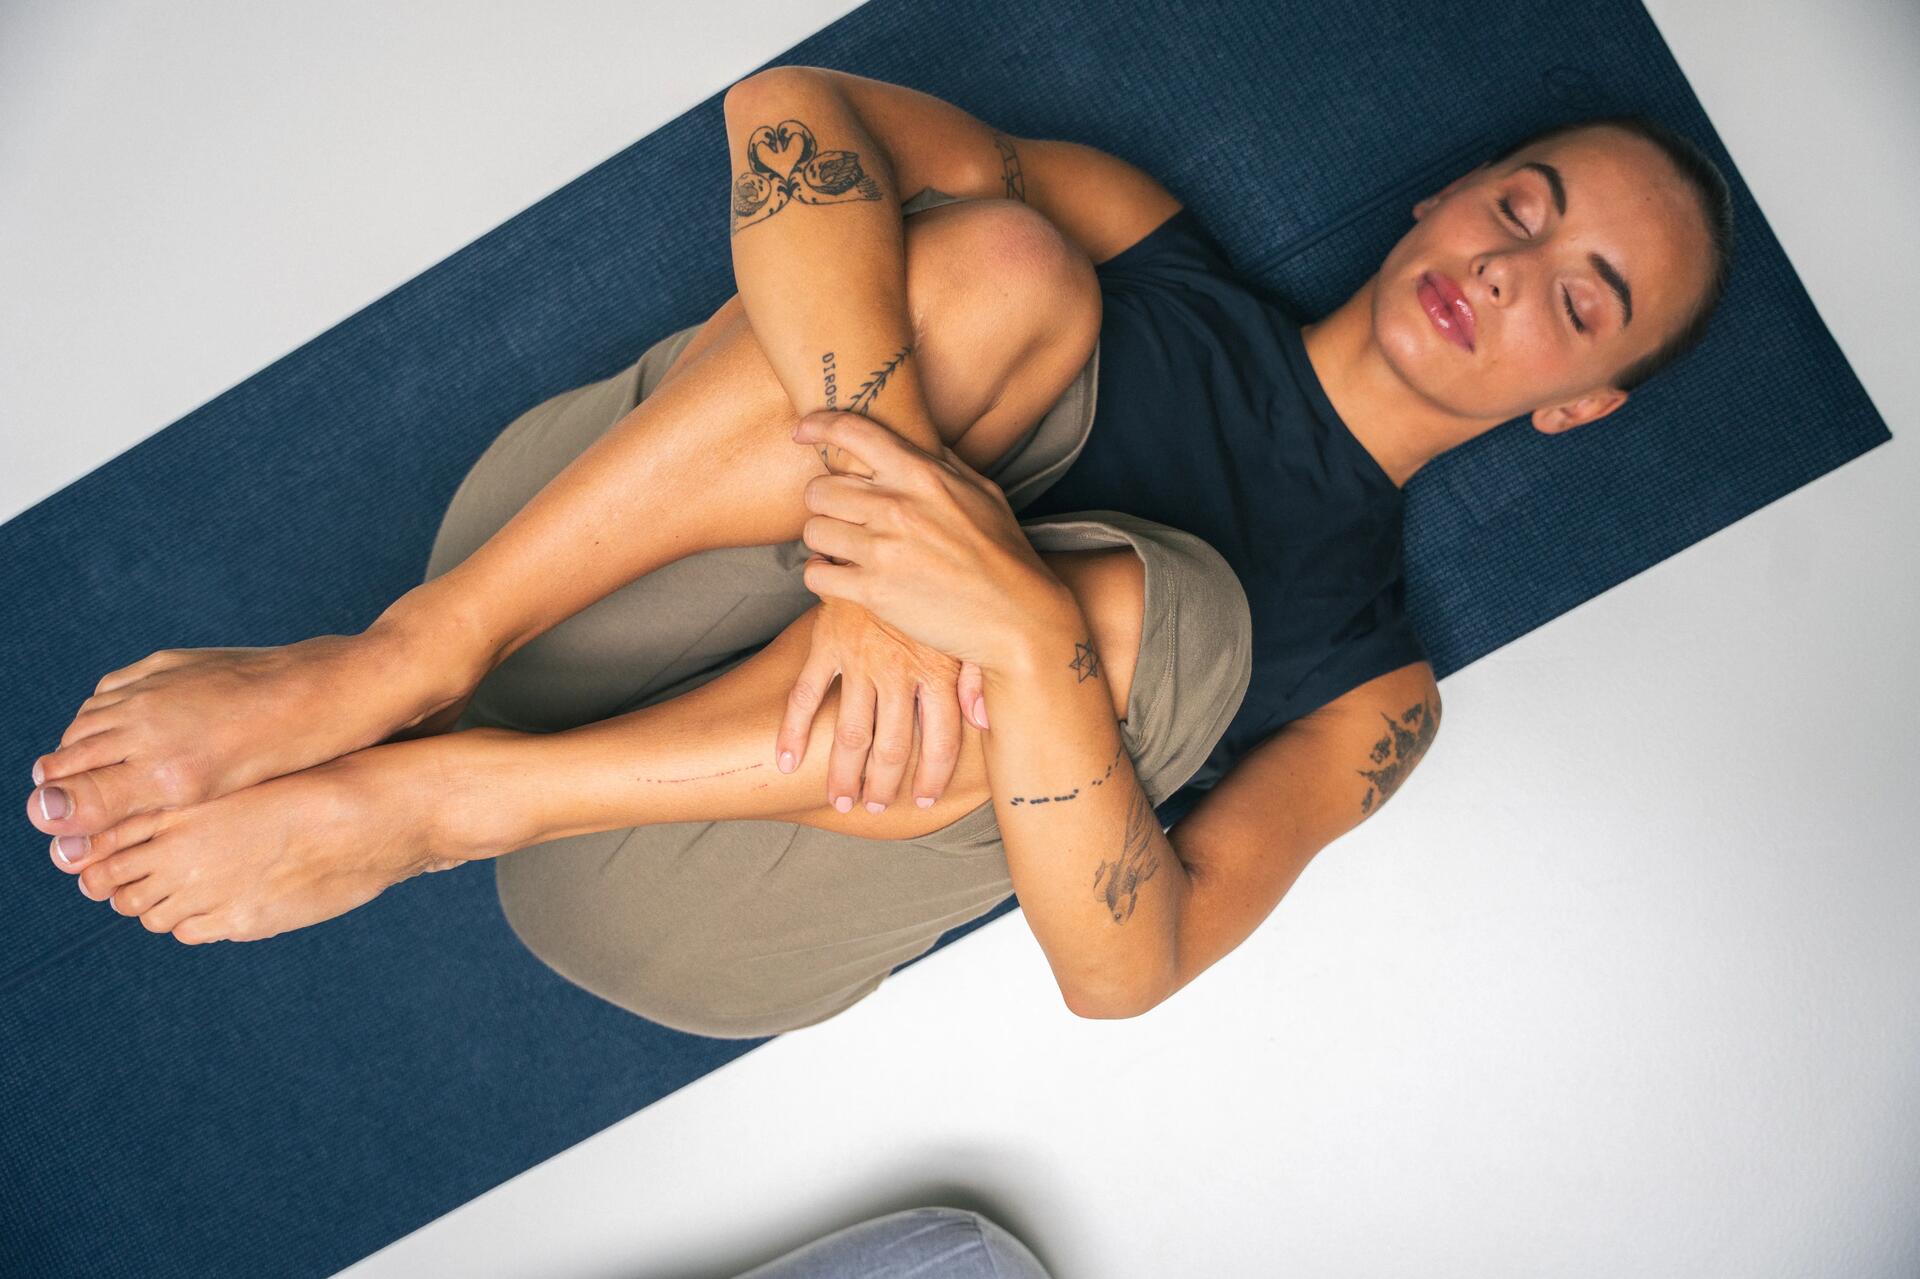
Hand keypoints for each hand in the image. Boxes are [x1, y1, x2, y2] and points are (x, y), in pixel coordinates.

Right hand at [775, 596, 983, 813]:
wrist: (890, 533)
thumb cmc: (939, 582)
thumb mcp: (968, 624)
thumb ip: (978, 675)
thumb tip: (986, 723)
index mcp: (939, 669)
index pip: (941, 739)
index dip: (932, 776)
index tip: (921, 801)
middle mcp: (900, 670)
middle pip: (893, 745)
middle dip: (883, 785)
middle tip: (872, 809)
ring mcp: (860, 658)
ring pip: (851, 731)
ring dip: (844, 773)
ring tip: (841, 800)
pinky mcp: (828, 642)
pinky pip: (806, 694)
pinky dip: (794, 731)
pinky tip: (787, 761)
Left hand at [789, 408, 1077, 677]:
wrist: (1018, 617)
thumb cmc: (1004, 554)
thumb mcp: (984, 492)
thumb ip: (944, 463)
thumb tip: (919, 437)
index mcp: (922, 474)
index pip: (851, 432)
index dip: (817, 425)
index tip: (801, 433)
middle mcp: (897, 505)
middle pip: (819, 489)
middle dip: (825, 504)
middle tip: (842, 519)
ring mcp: (883, 549)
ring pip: (812, 531)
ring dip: (823, 542)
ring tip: (844, 551)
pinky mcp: (873, 591)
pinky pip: (815, 574)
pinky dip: (822, 576)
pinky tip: (841, 577)